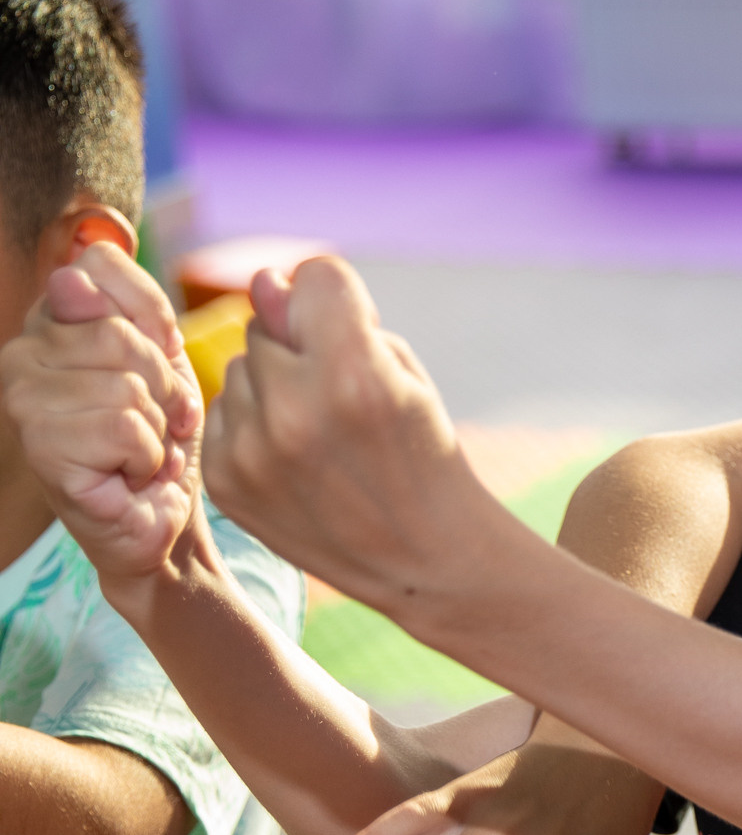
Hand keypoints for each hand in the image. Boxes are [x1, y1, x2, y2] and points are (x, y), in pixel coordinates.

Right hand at [0, 248, 202, 596]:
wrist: (161, 514)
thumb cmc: (160, 433)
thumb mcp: (162, 357)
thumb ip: (131, 310)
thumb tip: (68, 279)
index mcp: (49, 317)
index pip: (99, 264)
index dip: (153, 315)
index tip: (162, 356)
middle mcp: (21, 352)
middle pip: (120, 335)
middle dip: (162, 385)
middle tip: (156, 419)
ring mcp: (22, 400)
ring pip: (126, 386)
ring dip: (157, 426)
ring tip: (142, 447)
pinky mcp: (40, 447)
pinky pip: (125, 430)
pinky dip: (148, 457)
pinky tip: (130, 471)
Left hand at [202, 255, 492, 603]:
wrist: (424, 559)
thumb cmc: (422, 454)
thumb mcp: (403, 374)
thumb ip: (331, 320)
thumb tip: (263, 282)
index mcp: (355, 374)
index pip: (316, 276)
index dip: (340, 298)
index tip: (356, 328)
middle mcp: (296, 410)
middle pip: (266, 322)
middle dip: (301, 346)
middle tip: (341, 397)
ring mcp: (253, 451)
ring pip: (240, 368)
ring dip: (272, 387)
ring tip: (317, 434)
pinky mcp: (226, 480)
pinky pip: (223, 413)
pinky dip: (253, 427)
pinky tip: (292, 460)